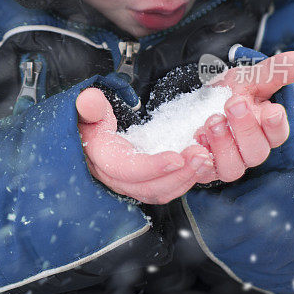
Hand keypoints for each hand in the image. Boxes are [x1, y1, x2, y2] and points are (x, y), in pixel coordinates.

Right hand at [76, 87, 215, 203]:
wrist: (88, 130)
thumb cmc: (91, 117)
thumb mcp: (89, 107)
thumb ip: (90, 104)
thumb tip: (90, 101)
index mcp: (101, 157)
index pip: (126, 169)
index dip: (152, 167)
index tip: (178, 157)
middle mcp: (113, 176)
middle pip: (147, 187)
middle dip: (178, 175)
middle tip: (201, 155)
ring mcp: (127, 183)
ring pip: (158, 192)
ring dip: (184, 180)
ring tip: (205, 160)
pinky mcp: (140, 183)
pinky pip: (163, 190)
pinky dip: (182, 182)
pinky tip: (198, 167)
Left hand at [194, 51, 293, 181]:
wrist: (195, 104)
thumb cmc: (229, 92)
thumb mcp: (249, 77)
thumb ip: (275, 70)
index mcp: (266, 129)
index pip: (278, 134)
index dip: (276, 125)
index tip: (272, 110)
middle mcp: (249, 150)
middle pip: (256, 152)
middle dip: (246, 128)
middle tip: (234, 103)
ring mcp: (228, 161)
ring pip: (233, 167)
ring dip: (223, 145)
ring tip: (212, 121)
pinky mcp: (205, 169)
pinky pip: (204, 174)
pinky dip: (200, 164)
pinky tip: (195, 149)